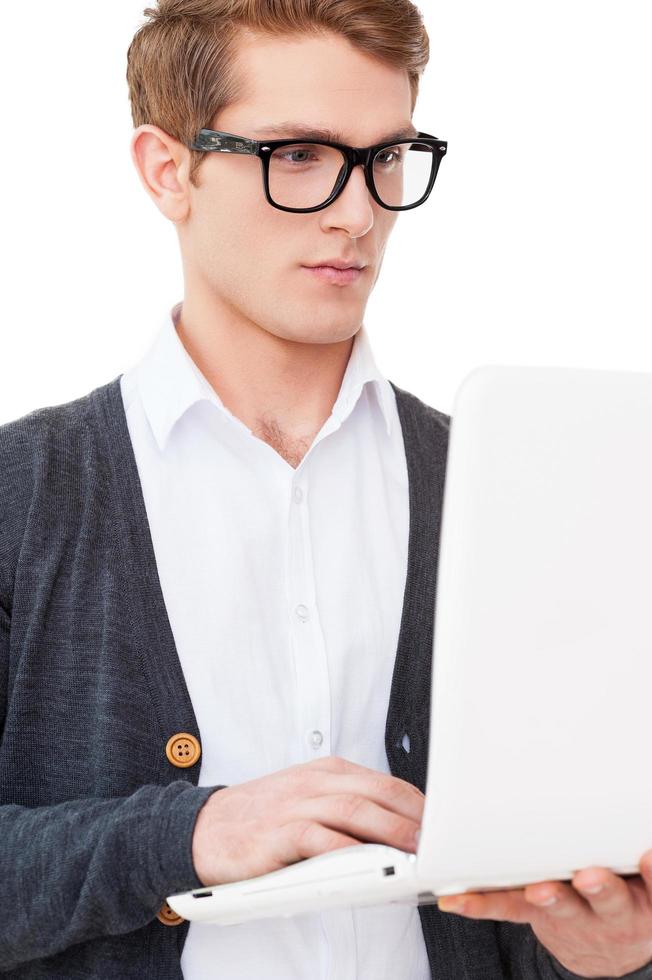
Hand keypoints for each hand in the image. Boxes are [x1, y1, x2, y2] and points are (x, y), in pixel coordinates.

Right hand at [192, 755, 423, 885]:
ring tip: (418, 850)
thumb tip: (392, 834)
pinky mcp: (278, 833)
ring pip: (355, 811)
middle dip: (415, 815)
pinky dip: (348, 850)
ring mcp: (297, 805)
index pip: (384, 782)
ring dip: (391, 830)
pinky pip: (319, 838)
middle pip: (377, 792)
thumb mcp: (305, 800)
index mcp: (326, 771)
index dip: (418, 804)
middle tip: (443, 839)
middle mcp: (315, 782)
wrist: (202, 829)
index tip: (444, 825)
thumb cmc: (260, 819)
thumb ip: (344, 810)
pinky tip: (368, 864)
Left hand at [437, 848, 651, 977]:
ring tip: (539, 891)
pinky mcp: (536, 915)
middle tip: (590, 878)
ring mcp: (573, 918)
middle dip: (599, 889)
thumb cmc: (627, 894)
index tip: (649, 856)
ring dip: (549, 899)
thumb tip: (639, 810)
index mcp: (646, 900)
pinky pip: (508, 909)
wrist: (607, 948)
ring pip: (561, 908)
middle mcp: (612, 913)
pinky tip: (456, 899)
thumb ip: (641, 850)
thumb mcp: (647, 882)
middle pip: (609, 902)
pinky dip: (481, 903)